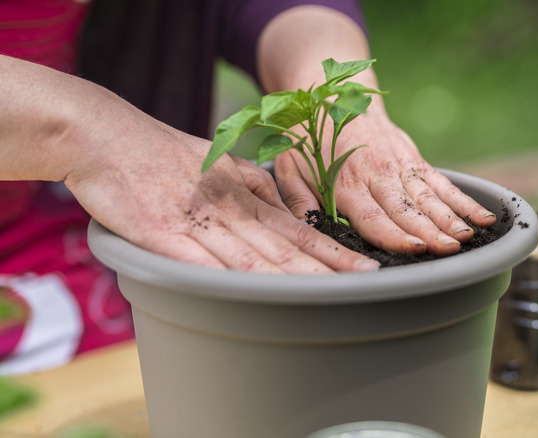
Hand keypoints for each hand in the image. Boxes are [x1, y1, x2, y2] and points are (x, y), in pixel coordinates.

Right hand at [65, 107, 378, 274]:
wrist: (103, 136)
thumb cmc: (162, 153)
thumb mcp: (220, 163)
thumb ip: (255, 190)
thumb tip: (288, 214)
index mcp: (244, 193)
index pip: (299, 228)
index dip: (333, 250)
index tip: (365, 266)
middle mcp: (228, 208)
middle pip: (285, 246)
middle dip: (327, 268)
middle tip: (364, 283)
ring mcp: (196, 221)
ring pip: (252, 257)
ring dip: (291, 279)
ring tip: (327, 295)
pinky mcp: (161, 234)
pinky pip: (200, 263)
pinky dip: (229, 281)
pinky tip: (253, 297)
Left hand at [274, 110, 495, 256]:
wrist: (336, 94)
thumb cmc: (310, 139)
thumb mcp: (292, 167)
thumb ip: (298, 199)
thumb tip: (305, 229)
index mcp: (345, 183)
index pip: (372, 217)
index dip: (394, 235)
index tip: (415, 249)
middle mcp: (377, 175)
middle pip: (407, 209)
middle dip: (430, 231)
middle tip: (449, 249)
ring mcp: (400, 167)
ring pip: (429, 197)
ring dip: (451, 218)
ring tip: (469, 237)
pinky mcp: (415, 161)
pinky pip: (442, 184)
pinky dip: (463, 200)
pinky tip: (483, 217)